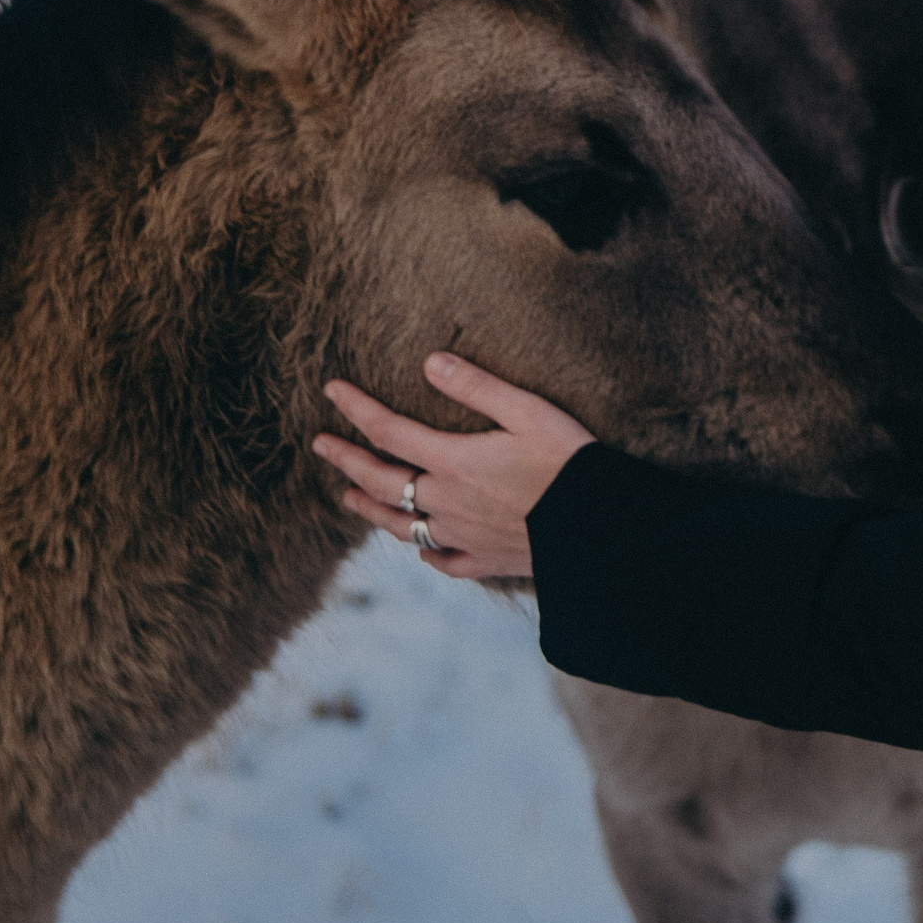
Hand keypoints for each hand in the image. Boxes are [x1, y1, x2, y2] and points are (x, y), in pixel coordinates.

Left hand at [311, 352, 595, 579]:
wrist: (601, 526)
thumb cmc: (569, 460)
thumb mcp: (528, 411)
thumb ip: (476, 387)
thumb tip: (429, 362)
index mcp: (453, 461)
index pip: (389, 430)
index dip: (356, 408)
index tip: (332, 389)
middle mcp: (446, 502)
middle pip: (381, 481)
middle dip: (347, 460)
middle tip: (321, 444)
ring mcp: (462, 536)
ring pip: (400, 525)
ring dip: (369, 509)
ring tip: (347, 498)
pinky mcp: (486, 560)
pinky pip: (443, 561)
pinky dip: (424, 552)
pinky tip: (420, 548)